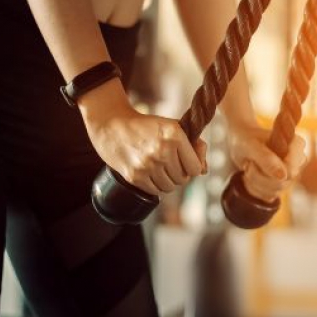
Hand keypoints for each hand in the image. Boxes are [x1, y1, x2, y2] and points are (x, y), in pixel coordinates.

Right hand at [80, 80, 206, 195]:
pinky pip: (155, 191)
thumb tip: (205, 171)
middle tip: (169, 163)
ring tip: (159, 168)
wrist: (111, 124)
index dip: (193, 167)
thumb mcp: (172, 127)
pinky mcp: (135, 176)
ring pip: (170, 188)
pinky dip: (155, 186)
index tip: (185, 161)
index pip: (196, 168)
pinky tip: (150, 173)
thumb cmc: (146, 125)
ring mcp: (148, 164)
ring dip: (168, 181)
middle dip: (179, 174)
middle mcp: (162, 150)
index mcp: (175, 134)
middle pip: (183, 179)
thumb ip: (193, 145)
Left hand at [227, 123, 306, 202]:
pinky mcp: (281, 185)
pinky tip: (250, 176)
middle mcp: (297, 161)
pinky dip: (254, 189)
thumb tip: (283, 176)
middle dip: (258, 176)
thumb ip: (266, 158)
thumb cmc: (245, 140)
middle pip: (282, 183)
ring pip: (274, 191)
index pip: (291, 170)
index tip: (253, 162)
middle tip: (248, 163)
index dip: (271, 172)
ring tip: (249, 167)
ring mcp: (290, 175)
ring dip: (254, 182)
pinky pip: (269, 196)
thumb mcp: (250, 146)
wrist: (239, 144)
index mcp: (296, 145)